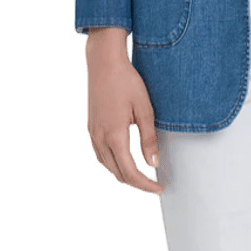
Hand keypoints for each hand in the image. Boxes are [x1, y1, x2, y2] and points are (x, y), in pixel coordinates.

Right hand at [85, 28, 163, 193]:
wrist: (103, 62)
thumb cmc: (126, 81)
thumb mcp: (145, 110)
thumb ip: (149, 139)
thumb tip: (153, 163)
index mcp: (114, 135)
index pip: (130, 172)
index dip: (145, 184)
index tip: (159, 188)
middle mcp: (99, 137)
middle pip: (117, 173)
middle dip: (136, 183)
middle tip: (154, 185)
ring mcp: (92, 133)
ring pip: (107, 166)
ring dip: (123, 174)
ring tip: (141, 176)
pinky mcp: (91, 128)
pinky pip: (100, 154)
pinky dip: (113, 164)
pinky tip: (123, 161)